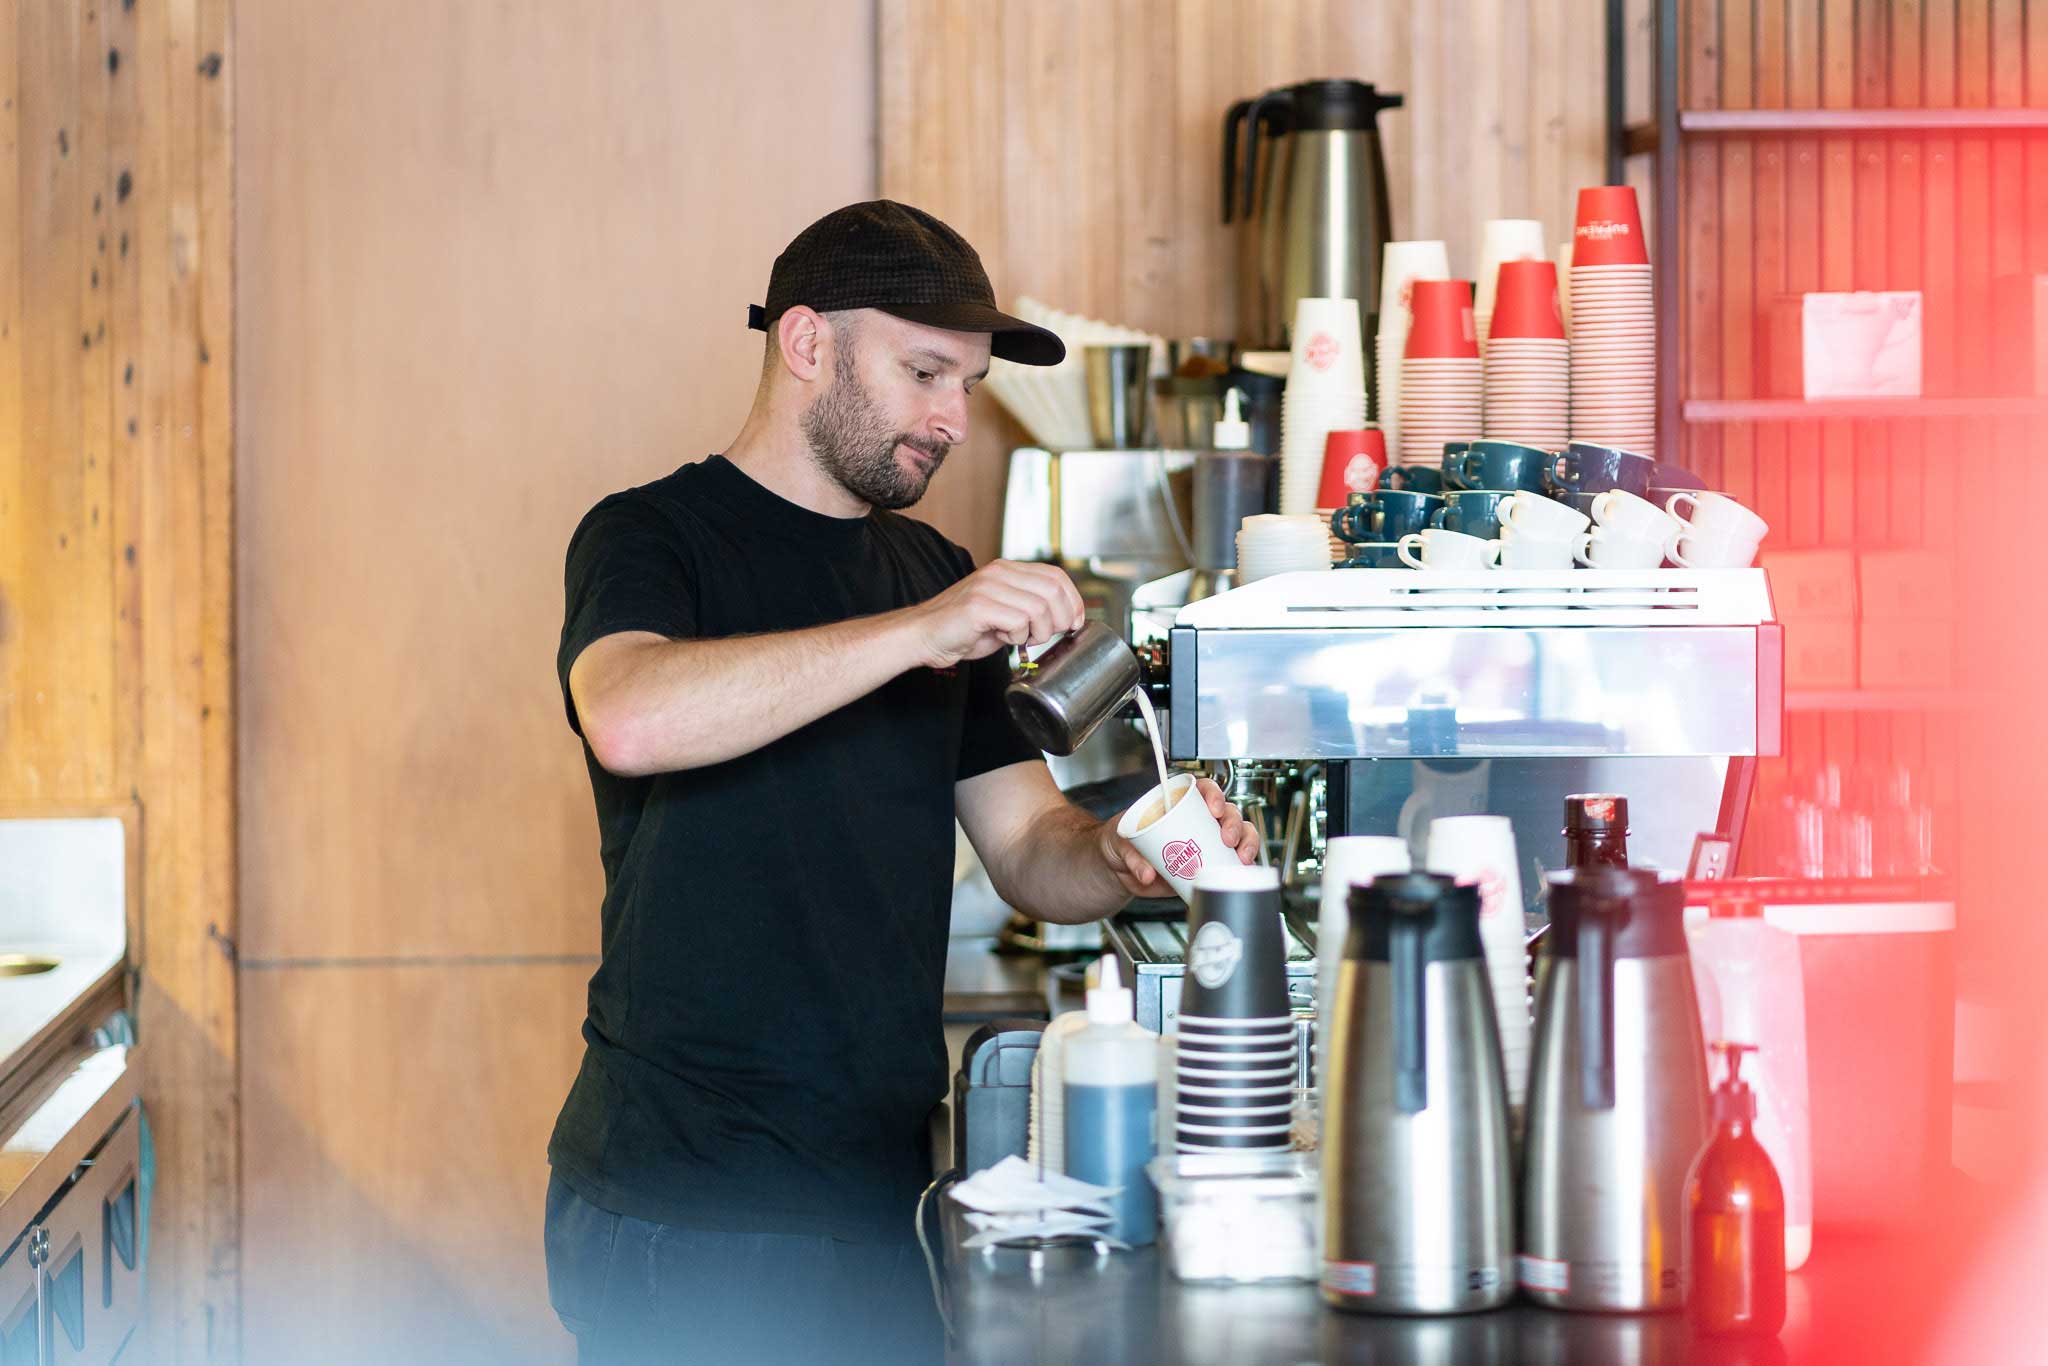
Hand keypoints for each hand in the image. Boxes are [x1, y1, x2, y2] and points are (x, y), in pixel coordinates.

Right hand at [910, 559, 1087, 668]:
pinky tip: (1003, 638)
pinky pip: (1018, 621)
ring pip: (1039, 608)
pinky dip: (1017, 636)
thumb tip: (1066, 619)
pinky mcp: (979, 605)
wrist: (924, 635)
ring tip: (1021, 639)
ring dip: (1038, 632)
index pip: (1055, 575)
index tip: (1075, 622)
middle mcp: (998, 572)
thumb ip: (1030, 608)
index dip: (1073, 600)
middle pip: (1053, 590)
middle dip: (1061, 619)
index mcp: (1007, 569)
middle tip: (1048, 636)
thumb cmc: (963, 630)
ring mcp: (988, 586)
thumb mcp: (1004, 613)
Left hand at [1098, 776, 1262, 898]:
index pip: (1204, 789)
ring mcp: (1205, 843)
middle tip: (1227, 838)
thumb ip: (1132, 856)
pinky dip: (1241, 867)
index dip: (1214, 795)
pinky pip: (1231, 863)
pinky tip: (1243, 872)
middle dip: (1234, 823)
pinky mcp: (1207, 866)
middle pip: (1227, 813)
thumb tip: (1147, 872)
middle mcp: (1197, 821)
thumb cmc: (1120, 843)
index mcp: (1177, 804)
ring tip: (1241, 858)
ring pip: (1237, 836)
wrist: (1119, 869)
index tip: (1214, 808)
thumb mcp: (1120, 842)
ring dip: (1246, 844)